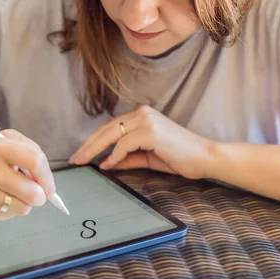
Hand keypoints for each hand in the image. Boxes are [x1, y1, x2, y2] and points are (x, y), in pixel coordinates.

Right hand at [0, 129, 55, 221]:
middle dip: (40, 196)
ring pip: (22, 209)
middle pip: (32, 193)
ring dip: (24, 203)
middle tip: (36, 194)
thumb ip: (29, 154)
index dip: (47, 176)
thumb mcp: (3, 141)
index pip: (35, 161)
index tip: (50, 186)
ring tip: (12, 192)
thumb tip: (47, 184)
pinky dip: (8, 209)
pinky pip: (7, 216)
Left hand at [69, 105, 213, 178]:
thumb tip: (105, 162)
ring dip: (95, 149)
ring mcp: (146, 121)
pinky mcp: (150, 131)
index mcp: (142, 115)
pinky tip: (108, 165)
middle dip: (88, 145)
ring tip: (83, 161)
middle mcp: (142, 113)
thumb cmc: (179, 157)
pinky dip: (114, 155)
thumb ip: (127, 158)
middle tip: (75, 159)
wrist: (204, 157)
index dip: (93, 140)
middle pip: (106, 128)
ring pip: (111, 134)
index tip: (81, 153)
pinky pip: (124, 144)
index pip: (110, 126)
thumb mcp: (147, 157)